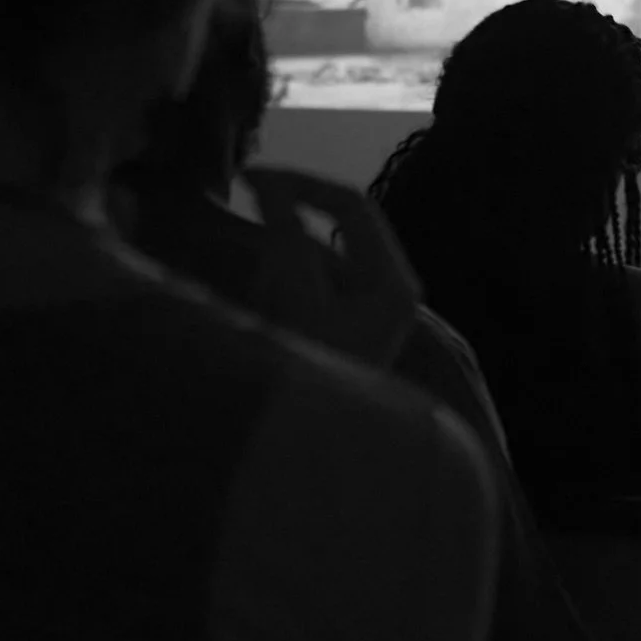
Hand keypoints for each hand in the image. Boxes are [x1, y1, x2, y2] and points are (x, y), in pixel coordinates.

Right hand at [241, 164, 424, 370]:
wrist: (318, 464)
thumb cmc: (311, 378)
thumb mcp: (294, 302)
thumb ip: (285, 241)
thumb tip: (271, 186)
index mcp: (393, 280)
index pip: (349, 204)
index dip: (298, 183)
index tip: (247, 177)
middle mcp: (394, 289)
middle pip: (341, 224)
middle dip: (292, 214)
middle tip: (246, 202)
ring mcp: (375, 310)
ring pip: (325, 251)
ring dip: (288, 245)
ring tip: (258, 260)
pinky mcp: (351, 329)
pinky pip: (317, 280)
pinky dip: (288, 272)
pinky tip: (266, 289)